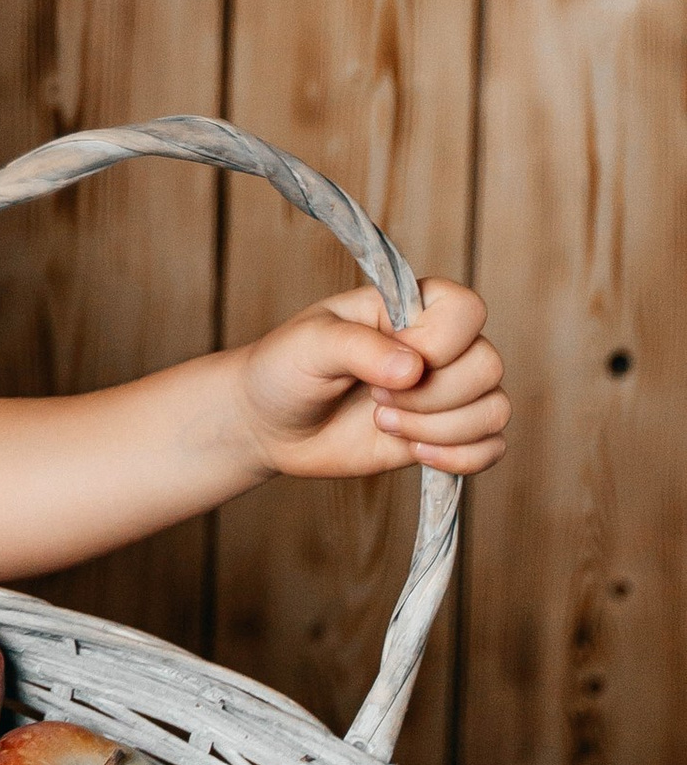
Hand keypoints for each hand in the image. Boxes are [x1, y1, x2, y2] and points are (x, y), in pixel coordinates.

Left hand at [238, 277, 508, 484]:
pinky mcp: (445, 434)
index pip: (467, 311)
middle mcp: (440, 345)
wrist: (270, 424)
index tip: (385, 363)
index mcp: (412, 306)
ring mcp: (446, 391)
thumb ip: (358, 347)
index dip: (435, 345)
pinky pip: (492, 447)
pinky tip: (415, 453)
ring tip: (383, 424)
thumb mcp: (310, 344)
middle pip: (487, 366)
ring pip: (495, 409)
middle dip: (430, 397)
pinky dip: (462, 458)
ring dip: (440, 429)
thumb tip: (412, 369)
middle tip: (375, 400)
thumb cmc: (286, 368)